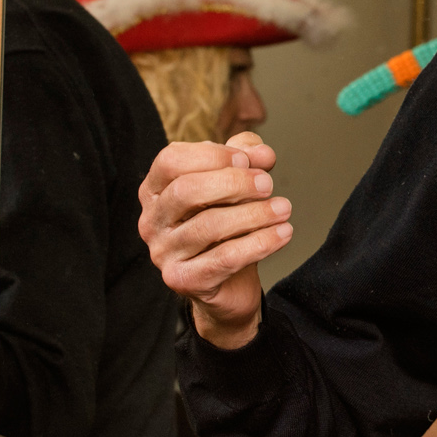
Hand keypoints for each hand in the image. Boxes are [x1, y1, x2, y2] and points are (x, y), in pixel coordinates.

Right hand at [137, 132, 290, 349]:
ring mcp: (162, 253)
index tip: (246, 160)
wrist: (229, 282)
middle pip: (186, 191)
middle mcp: (152, 220)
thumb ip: (246, 158)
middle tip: (267, 184)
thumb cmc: (227, 226)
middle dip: (233, 183)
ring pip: (208, 226)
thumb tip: (262, 154)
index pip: (171, 160)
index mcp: (155, 190)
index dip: (212, 155)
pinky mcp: (182, 280)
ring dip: (254, 214)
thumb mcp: (235, 183)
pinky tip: (283, 233)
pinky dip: (260, 243)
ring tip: (284, 208)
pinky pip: (224, 258)